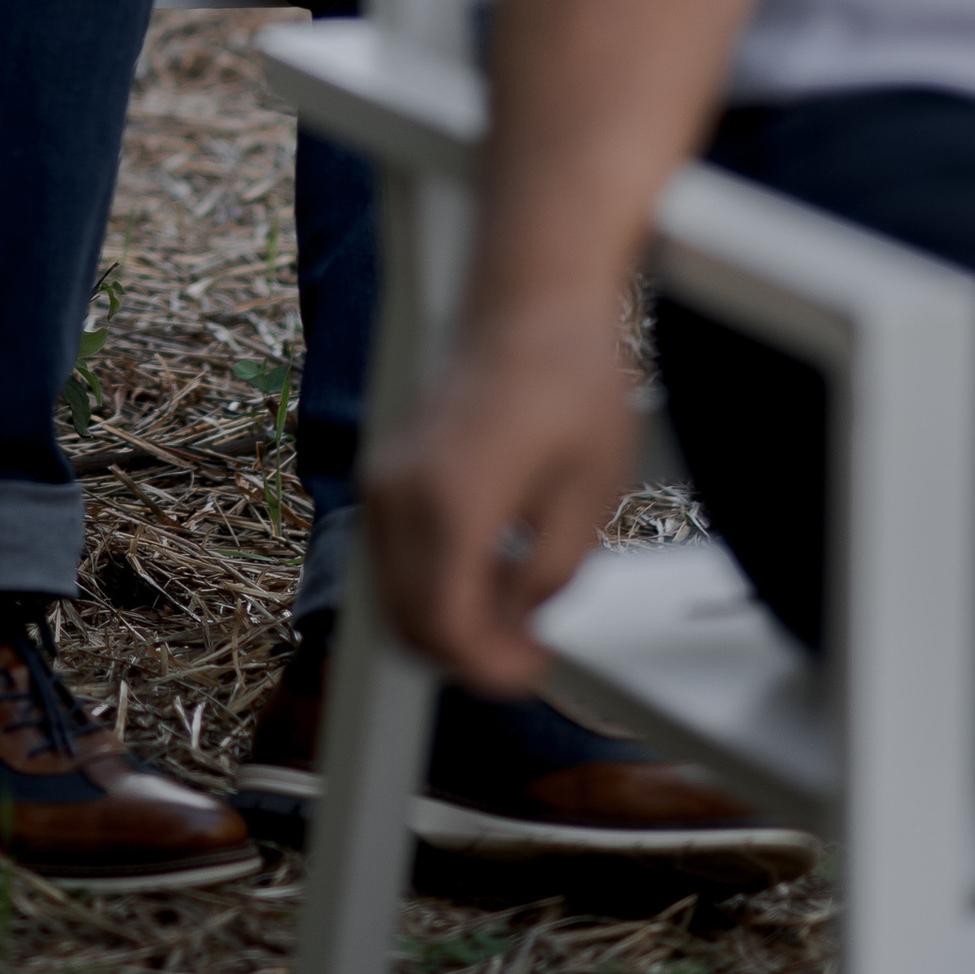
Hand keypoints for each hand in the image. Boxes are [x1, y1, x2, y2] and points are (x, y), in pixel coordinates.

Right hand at [364, 301, 641, 698]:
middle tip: (528, 651)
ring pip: (391, 596)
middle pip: (410, 623)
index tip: (534, 668)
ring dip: (446, 624)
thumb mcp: (589, 493)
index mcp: (453, 502)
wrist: (531, 304)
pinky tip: (485, 577)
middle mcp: (402, 493)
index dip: (493, 669)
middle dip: (470, 656)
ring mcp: (386, 480)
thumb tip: (522, 622)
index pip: (449, 628)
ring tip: (514, 616)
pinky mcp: (387, 471)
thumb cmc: (568, 379)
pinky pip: (391, 558)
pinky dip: (428, 587)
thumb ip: (551, 575)